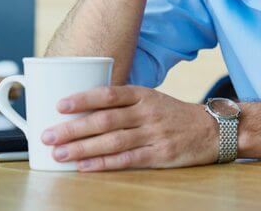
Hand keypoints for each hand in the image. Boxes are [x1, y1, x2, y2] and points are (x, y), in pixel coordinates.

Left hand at [41, 85, 218, 170]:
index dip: (83, 99)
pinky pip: (127, 160)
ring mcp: (154, 135)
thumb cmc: (175, 115)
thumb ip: (123, 103)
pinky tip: (85, 167)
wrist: (213, 130)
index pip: (110, 94)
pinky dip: (103, 164)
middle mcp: (148, 113)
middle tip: (47, 135)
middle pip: (105, 120)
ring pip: (112, 141)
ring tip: (59, 154)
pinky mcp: (159, 155)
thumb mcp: (152, 99)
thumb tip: (83, 110)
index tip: (59, 105)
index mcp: (144, 95)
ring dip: (82, 148)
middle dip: (73, 128)